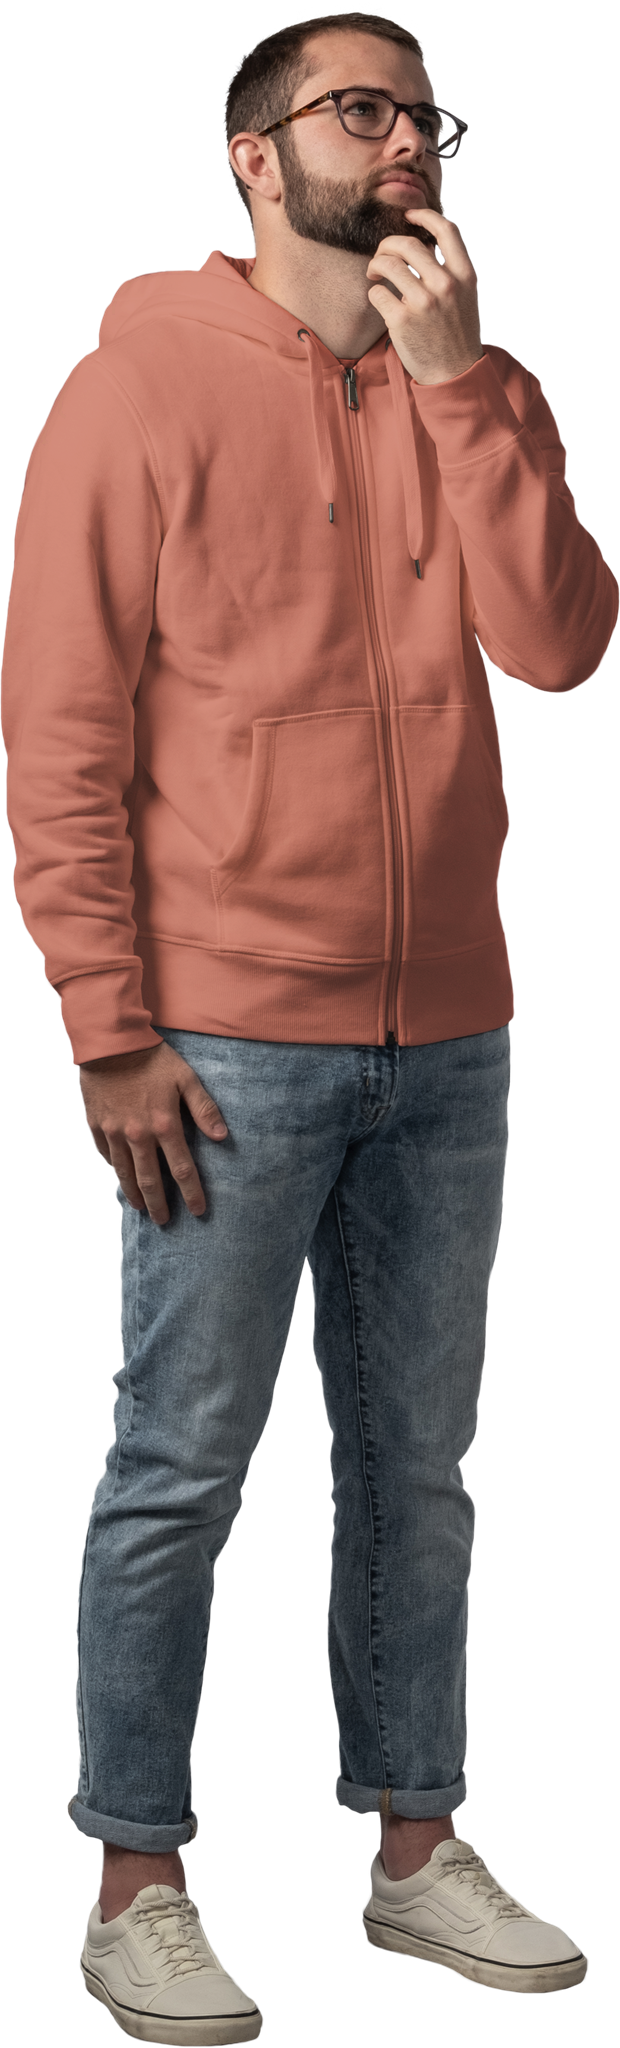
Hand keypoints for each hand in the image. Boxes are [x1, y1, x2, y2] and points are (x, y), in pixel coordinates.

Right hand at [78, 1040, 227, 1225]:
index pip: (182, 1170)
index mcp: (165, 1125)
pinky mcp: (96, 1126)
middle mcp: (138, 1135)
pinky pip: (106, 1155)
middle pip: (150, 1180)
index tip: (198, 1211)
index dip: (192, 1193)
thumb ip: (204, 1108)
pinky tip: (120, 1176)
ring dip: (134, 1194)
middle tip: (165, 1221)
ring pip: (125, 1173)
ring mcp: (114, 1132)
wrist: (110, 1043)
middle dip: (159, 1204)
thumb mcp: (185, 1078)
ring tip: (141, 1209)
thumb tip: (222, 1137)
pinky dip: (114, 1168)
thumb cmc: (153, 1058)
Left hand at [366, 210, 483, 385]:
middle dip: (388, 244)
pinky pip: (376, 292)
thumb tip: (422, 241)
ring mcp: (423, 302)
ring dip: (375, 264)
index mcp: (465, 275)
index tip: (408, 216)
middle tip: (382, 255)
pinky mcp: (401, 319)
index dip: (423, 216)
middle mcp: (445, 285)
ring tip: (374, 273)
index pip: (446, 229)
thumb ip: (450, 270)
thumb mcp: (465, 296)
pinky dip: (375, 293)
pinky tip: (381, 301)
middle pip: (407, 244)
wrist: (453, 374)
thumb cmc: (456, 333)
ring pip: (387, 264)